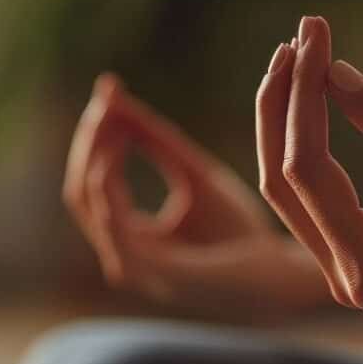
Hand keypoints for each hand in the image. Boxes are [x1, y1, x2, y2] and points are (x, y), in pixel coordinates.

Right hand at [64, 73, 330, 319]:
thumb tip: (112, 96)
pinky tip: (114, 155)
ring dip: (95, 156)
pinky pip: (117, 229)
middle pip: (80, 193)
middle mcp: (123, 256)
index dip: (94, 136)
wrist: (282, 271)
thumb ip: (153, 140)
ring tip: (110, 116)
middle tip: (104, 99)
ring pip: (90, 206)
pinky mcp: (160, 272)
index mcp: (130, 239)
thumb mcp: (191, 172)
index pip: (91, 185)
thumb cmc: (238, 229)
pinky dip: (108, 191)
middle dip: (89, 142)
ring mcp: (137, 268)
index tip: (108, 91)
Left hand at [256, 17, 362, 347]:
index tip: (314, 36)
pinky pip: (310, 198)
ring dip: (286, 125)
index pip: (307, 169)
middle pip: (282, 179)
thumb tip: (335, 73)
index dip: (304, 97)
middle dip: (282, 104)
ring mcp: (341, 272)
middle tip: (298, 37)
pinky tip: (311, 107)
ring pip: (289, 190)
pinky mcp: (352, 261)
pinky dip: (306, 149)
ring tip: (295, 61)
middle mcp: (339, 276)